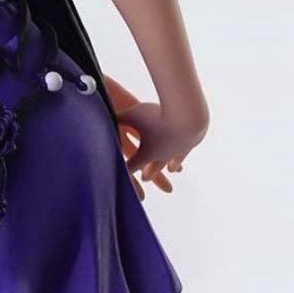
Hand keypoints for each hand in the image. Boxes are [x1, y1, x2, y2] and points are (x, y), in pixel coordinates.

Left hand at [104, 74, 201, 200]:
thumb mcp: (134, 114)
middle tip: (146, 179)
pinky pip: (184, 152)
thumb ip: (119, 116)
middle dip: (149, 171)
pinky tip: (183, 158)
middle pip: (153, 166)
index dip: (126, 171)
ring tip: (172, 170)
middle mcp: (162, 156)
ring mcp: (177, 151)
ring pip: (172, 160)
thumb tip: (104, 113)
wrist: (188, 118)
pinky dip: (182, 156)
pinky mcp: (190, 143)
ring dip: (170, 164)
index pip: (132, 165)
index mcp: (146, 152)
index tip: (122, 178)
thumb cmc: (158, 116)